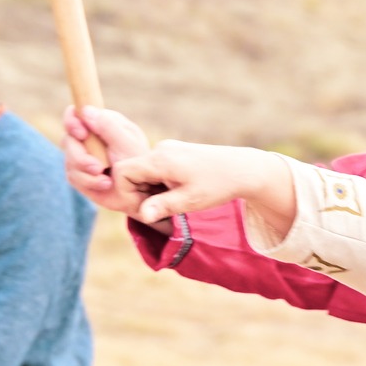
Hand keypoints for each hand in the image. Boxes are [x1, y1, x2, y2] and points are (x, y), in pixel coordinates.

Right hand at [62, 106, 152, 212]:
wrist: (141, 192)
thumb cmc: (138, 164)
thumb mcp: (127, 144)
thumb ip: (108, 127)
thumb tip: (86, 111)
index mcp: (102, 123)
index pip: (75, 114)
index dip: (72, 122)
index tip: (82, 134)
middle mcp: (89, 138)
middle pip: (68, 140)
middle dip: (80, 157)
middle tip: (98, 168)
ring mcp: (82, 156)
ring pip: (69, 161)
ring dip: (87, 173)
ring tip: (107, 181)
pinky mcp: (79, 174)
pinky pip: (73, 177)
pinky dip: (89, 182)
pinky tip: (105, 184)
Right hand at [105, 140, 297, 232]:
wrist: (243, 169)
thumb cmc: (218, 185)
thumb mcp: (191, 200)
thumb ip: (164, 206)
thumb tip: (143, 216)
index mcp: (160, 159)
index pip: (122, 172)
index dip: (125, 194)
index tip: (144, 210)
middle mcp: (160, 150)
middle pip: (130, 173)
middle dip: (138, 195)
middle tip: (160, 211)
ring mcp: (166, 149)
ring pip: (141, 173)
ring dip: (149, 192)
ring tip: (172, 202)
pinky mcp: (173, 153)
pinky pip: (153, 170)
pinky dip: (157, 185)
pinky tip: (176, 193)